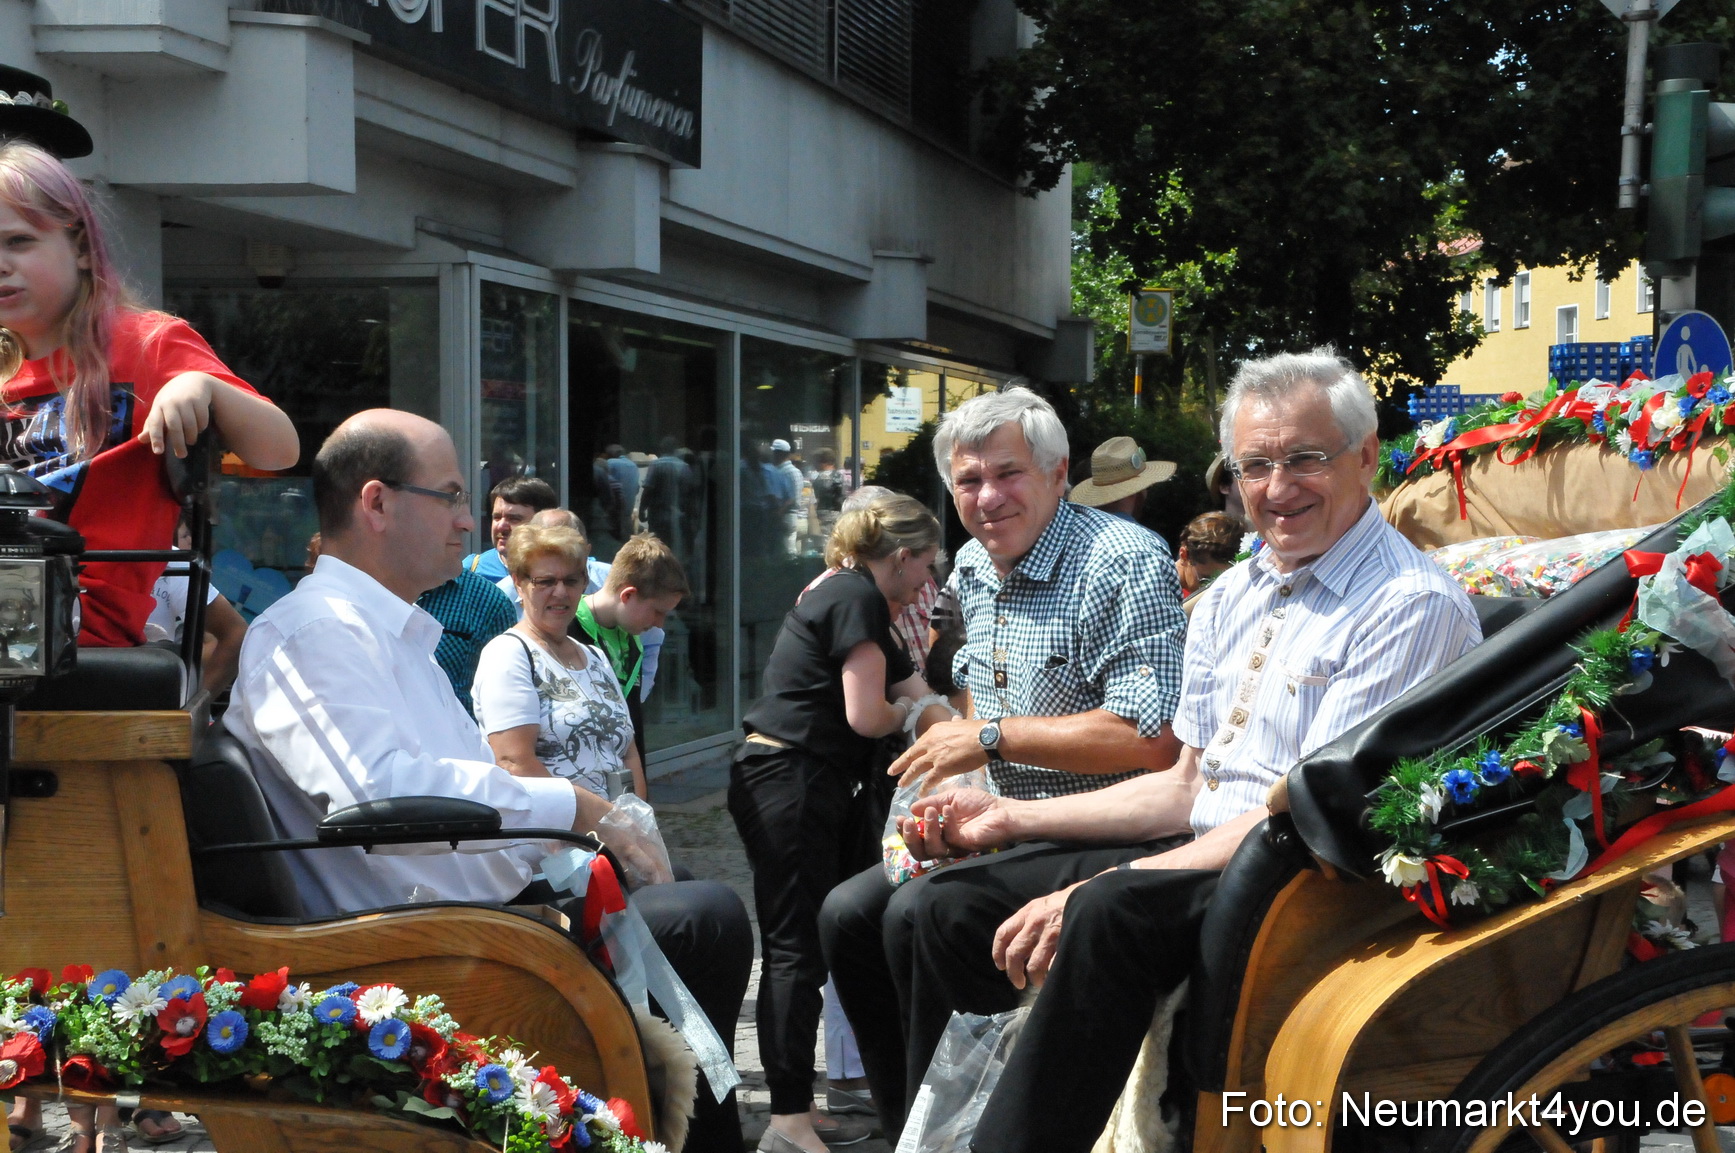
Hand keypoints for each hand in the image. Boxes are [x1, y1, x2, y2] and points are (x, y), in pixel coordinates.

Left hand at [139, 373, 214, 457]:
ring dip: (191, 436)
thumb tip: (141, 439)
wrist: (192, 381)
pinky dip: (201, 427)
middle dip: (178, 442)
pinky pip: (202, 420)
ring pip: (190, 425)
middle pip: (174, 426)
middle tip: (181, 455)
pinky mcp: (199, 400)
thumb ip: (152, 425)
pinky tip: (199, 427)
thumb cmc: (172, 399)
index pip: (155, 423)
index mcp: (158, 406)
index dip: (156, 437)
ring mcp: (186, 401)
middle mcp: (171, 403)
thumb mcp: (159, 409)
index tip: (158, 452)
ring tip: (191, 441)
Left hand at [890, 717, 990, 790]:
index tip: (906, 758)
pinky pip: (929, 780)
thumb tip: (955, 720)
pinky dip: (923, 787)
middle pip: (911, 756)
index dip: (911, 753)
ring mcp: (934, 756)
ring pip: (916, 768)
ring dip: (907, 777)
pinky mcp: (941, 768)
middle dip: (900, 764)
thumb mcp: (960, 723)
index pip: (919, 745)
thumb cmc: (975, 730)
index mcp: (933, 732)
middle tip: (891, 772)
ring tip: (901, 785)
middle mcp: (930, 743)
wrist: (984, 738)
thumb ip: (954, 724)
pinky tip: (920, 793)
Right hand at [895, 788, 1012, 857]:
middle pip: (920, 853)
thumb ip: (931, 803)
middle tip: (906, 822)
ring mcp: (956, 847)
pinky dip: (947, 823)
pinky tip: (948, 809)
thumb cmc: (978, 804)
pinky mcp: (967, 846)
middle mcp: (945, 844)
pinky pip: (952, 839)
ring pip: (934, 850)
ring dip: (927, 830)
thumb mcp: (950, 798)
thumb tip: (911, 809)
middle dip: (910, 839)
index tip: (900, 818)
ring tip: (931, 812)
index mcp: (938, 833)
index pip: (917, 839)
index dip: (905, 832)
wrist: (1002, 809)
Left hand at [992, 884, 1078, 989]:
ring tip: (1040, 983)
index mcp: (1028, 912)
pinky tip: (1055, 977)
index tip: (1000, 966)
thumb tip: (1017, 943)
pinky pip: (1054, 967)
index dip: (998, 953)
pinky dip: (1053, 975)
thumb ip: (1030, 920)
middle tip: (1018, 983)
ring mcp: (1051, 934)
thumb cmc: (1069, 900)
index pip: (1003, 933)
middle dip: (1013, 972)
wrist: (1094, 896)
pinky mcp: (1066, 943)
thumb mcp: (1044, 904)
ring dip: (1035, 979)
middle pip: (1015, 953)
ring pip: (1034, 965)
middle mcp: (1035, 923)